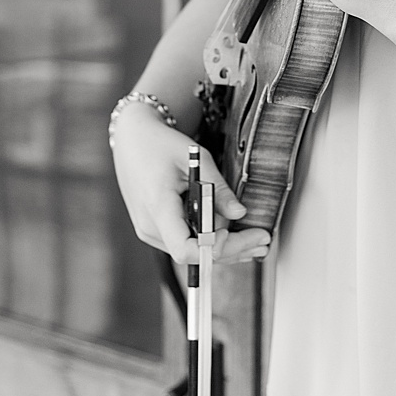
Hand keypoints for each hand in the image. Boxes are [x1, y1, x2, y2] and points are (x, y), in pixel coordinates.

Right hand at [109, 103, 269, 264]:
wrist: (132, 141)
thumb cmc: (161, 145)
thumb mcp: (196, 159)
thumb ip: (218, 188)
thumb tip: (240, 213)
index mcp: (158, 208)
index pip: (185, 249)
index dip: (214, 247)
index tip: (236, 232)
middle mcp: (150, 227)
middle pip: (195, 254)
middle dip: (232, 249)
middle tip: (263, 239)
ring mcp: (150, 231)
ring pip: (192, 252)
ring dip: (224, 248)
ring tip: (256, 241)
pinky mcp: (155, 229)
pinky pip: (185, 243)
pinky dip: (209, 241)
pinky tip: (232, 236)